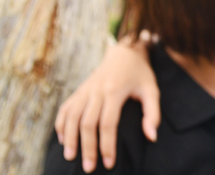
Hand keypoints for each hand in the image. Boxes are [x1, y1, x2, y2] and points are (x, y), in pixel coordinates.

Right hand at [54, 36, 160, 172]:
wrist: (125, 51)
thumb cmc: (140, 74)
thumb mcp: (152, 90)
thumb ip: (153, 113)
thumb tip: (151, 137)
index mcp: (115, 91)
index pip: (107, 124)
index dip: (107, 145)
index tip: (110, 163)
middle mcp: (96, 90)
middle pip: (87, 123)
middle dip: (87, 147)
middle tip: (89, 168)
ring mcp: (85, 89)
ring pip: (71, 116)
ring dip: (69, 138)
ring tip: (71, 158)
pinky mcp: (79, 89)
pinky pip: (65, 108)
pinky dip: (61, 124)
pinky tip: (63, 140)